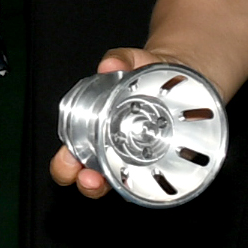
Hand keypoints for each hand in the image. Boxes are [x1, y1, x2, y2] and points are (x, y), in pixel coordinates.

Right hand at [48, 47, 150, 201]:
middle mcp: (107, 151)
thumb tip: (109, 65)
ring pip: (119, 184)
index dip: (66, 166)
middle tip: (93, 178)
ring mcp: (133, 159)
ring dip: (118, 187)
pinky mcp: (159, 162)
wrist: (181, 78)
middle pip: (89, 178)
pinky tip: (161, 174)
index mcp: (89, 131)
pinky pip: (155, 177)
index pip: (69, 159)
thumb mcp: (131, 61)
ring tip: (125, 183)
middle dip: (87, 183)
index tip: (71, 164)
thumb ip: (120, 59)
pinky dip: (156, 179)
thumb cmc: (145, 74)